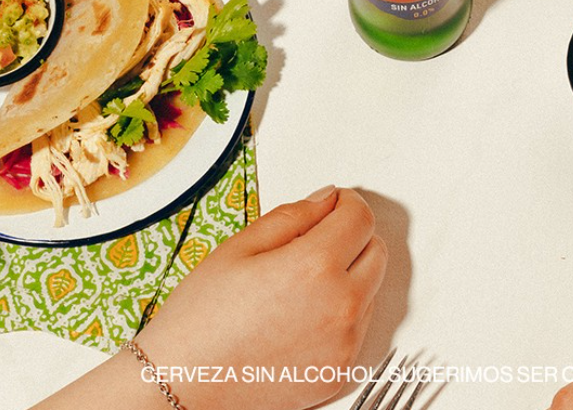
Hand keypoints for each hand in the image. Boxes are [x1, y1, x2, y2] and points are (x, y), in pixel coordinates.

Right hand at [31, 188, 387, 409]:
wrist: (181, 385)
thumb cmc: (201, 319)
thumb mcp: (240, 246)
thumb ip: (294, 216)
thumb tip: (327, 200)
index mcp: (315, 266)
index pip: (361, 216)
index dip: (346, 203)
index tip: (333, 205)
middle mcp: (339, 306)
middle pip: (377, 251)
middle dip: (354, 237)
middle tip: (317, 240)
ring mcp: (343, 344)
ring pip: (371, 289)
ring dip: (350, 276)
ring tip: (301, 285)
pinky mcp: (339, 372)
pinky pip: (358, 329)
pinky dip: (342, 315)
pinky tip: (302, 316)